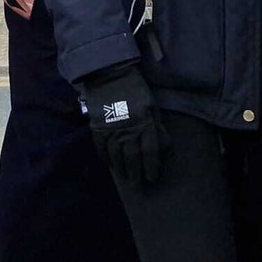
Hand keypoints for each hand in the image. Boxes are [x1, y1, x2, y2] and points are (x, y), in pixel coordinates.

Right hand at [77, 63, 166, 183]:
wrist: (110, 74)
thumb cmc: (136, 90)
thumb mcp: (152, 106)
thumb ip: (157, 127)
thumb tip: (164, 148)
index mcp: (145, 121)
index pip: (150, 151)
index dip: (152, 167)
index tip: (152, 178)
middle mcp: (128, 128)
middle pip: (132, 158)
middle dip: (136, 175)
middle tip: (138, 187)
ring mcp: (111, 128)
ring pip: (116, 156)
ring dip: (122, 170)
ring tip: (126, 178)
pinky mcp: (97, 127)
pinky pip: (101, 149)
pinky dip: (106, 159)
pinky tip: (111, 166)